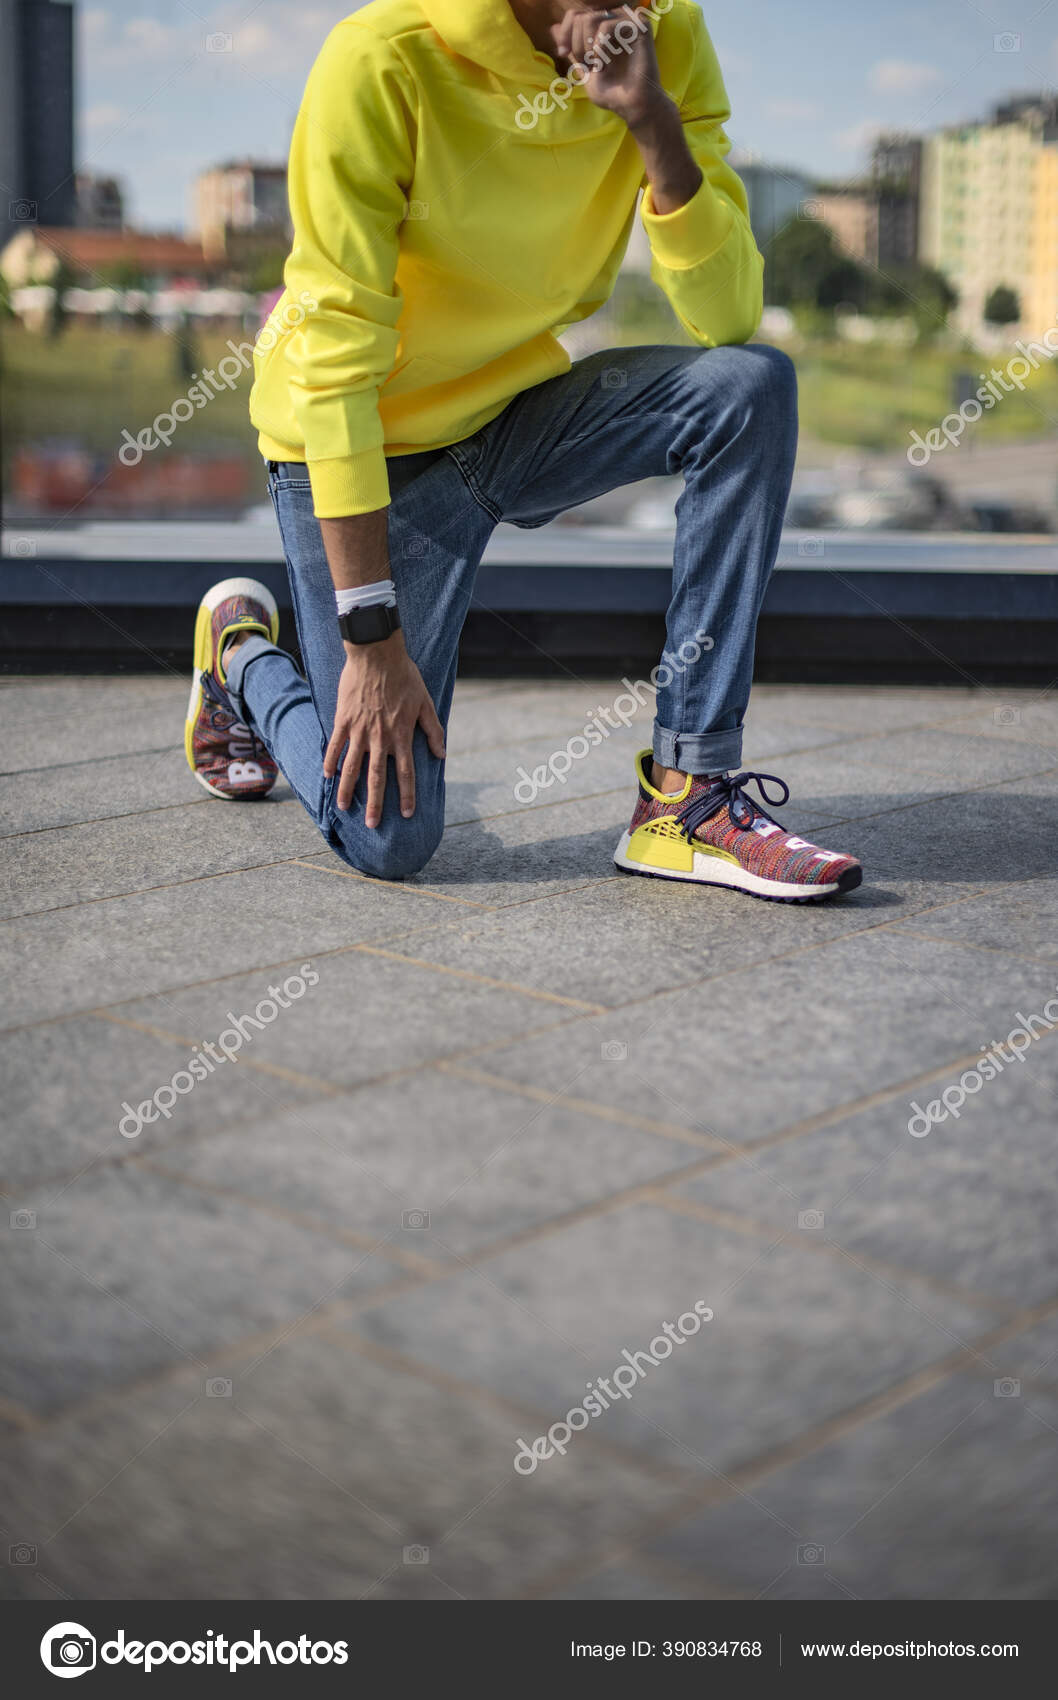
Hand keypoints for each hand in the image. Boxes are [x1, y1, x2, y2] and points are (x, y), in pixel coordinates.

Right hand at [324, 634, 445, 826]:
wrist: (376, 653)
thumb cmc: (404, 675)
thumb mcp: (425, 702)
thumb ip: (433, 730)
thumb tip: (442, 755)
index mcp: (401, 735)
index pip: (406, 773)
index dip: (408, 795)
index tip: (407, 815)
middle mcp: (380, 737)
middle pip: (377, 778)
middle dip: (375, 804)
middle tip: (372, 825)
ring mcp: (359, 730)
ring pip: (352, 766)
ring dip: (348, 789)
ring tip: (343, 808)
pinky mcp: (343, 719)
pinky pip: (335, 745)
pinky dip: (331, 761)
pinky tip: (328, 776)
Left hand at [551, 5, 667, 128]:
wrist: (633, 107)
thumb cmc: (613, 93)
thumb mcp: (585, 71)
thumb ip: (571, 49)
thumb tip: (553, 27)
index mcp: (606, 27)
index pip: (575, 15)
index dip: (565, 34)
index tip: (563, 53)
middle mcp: (617, 20)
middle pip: (580, 17)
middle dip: (577, 45)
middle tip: (590, 66)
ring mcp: (629, 21)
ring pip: (591, 19)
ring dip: (587, 48)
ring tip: (599, 65)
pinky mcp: (640, 26)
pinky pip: (606, 25)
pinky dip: (600, 47)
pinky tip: (607, 62)